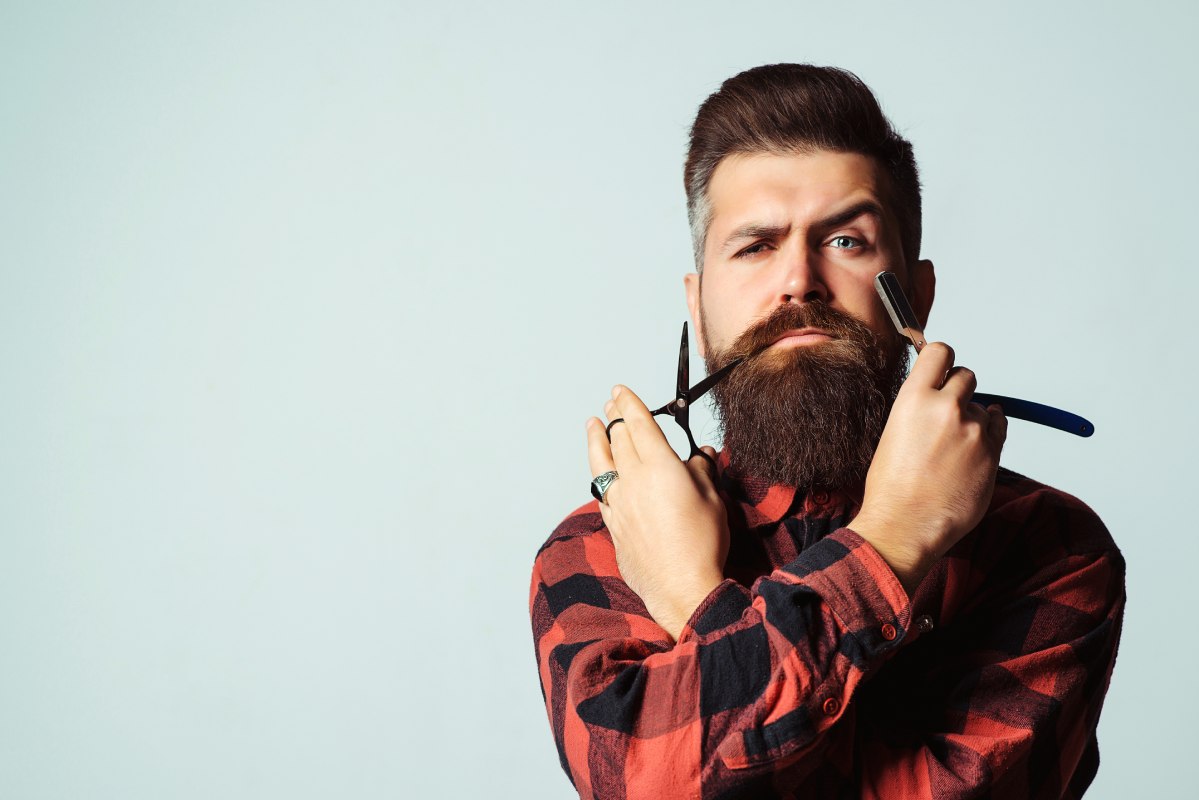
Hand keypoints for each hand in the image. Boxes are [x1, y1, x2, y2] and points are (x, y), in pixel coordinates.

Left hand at [586, 385, 728, 640]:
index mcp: (660, 467)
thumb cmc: (703, 543)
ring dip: (596, 439)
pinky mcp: (613, 523)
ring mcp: (618, 502)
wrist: (680, 586)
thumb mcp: (713, 499)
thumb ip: (702, 470)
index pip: (639, 424)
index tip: (620, 390)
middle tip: (611, 403)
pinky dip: (598, 471)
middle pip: (618, 438)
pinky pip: (601, 489)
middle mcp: (634, 480)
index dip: (628, 403)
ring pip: (601, 462)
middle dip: (615, 416)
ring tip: (592, 424)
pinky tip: (600, 470)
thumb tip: (701, 453)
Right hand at [849, 343, 1007, 595]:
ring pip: (983, 406)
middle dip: (960, 390)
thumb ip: (920, 406)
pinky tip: (971, 451)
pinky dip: (989, 433)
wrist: (904, 525)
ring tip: (953, 447)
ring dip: (974, 418)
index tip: (941, 366)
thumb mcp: (894, 431)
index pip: (940, 352)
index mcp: (914, 398)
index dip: (942, 357)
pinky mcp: (993, 452)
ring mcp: (973, 431)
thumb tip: (940, 392)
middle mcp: (947, 408)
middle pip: (966, 375)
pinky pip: (998, 427)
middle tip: (947, 413)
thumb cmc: (892, 486)